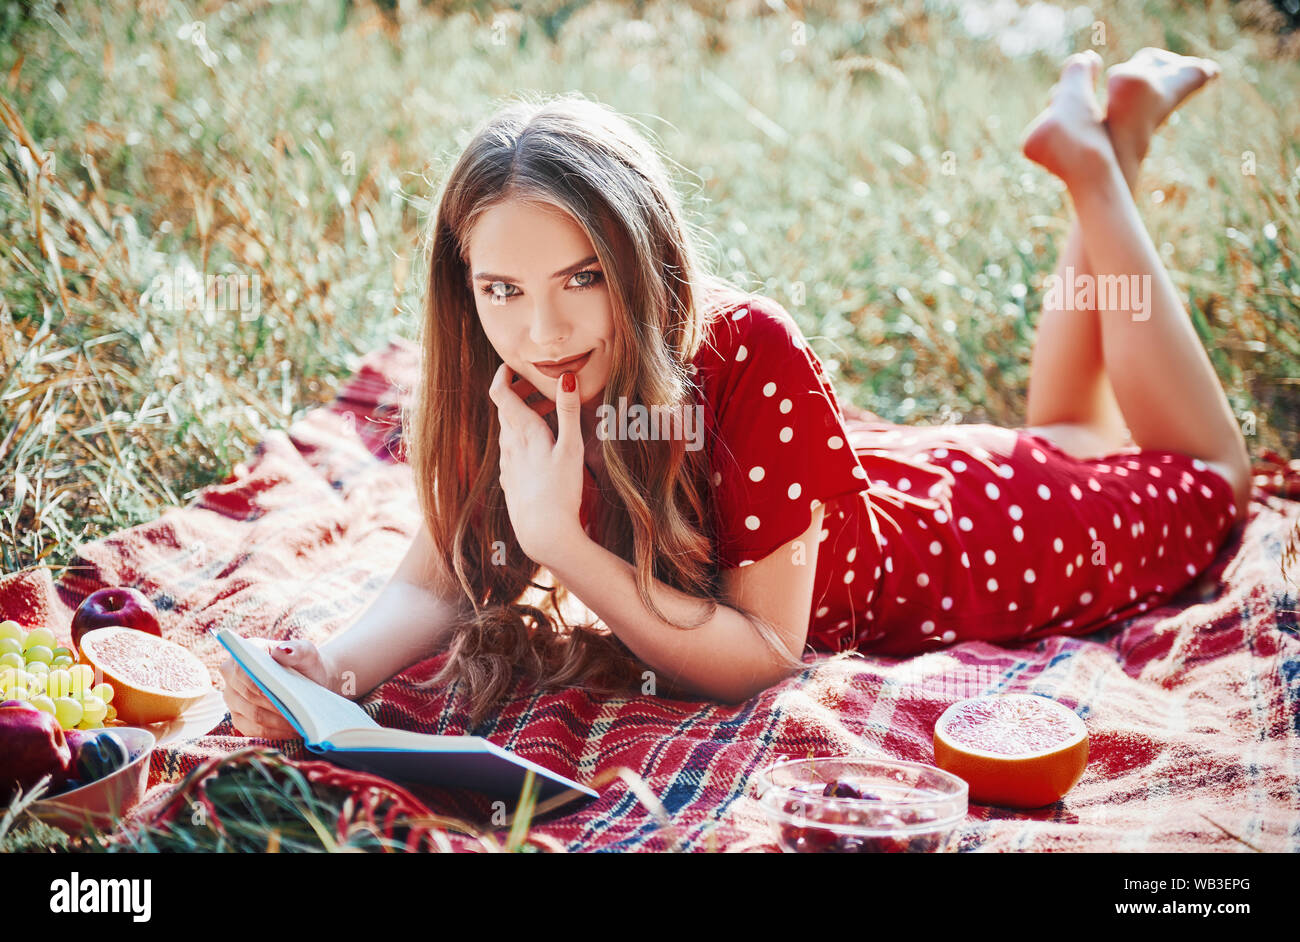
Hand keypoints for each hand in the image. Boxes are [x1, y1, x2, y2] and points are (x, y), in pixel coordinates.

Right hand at [218, 637, 338, 739]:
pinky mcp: (239, 717)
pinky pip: (251, 729)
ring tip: (298, 724)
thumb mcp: (306, 652)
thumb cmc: (304, 663)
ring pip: (250, 714)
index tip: (283, 695)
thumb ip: (297, 649)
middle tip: (297, 714)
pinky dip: (273, 732)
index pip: (243, 671)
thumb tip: (281, 651)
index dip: (260, 685)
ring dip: (276, 722)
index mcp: (244, 653)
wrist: (309, 679)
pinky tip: (292, 731)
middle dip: (273, 706)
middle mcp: (231, 675)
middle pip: (247, 695)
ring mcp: (232, 698)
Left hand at [488, 362, 586, 567]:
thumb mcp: (571, 448)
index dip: (503, 374)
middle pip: (506, 409)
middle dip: (521, 393)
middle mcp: (508, 444)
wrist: (543, 533)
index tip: (514, 365)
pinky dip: (523, 438)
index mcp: (522, 431)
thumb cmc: (560, 490)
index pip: (500, 391)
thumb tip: (566, 377)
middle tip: (542, 389)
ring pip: (509, 429)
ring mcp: (506, 463)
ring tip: (549, 417)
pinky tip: (540, 449)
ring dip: (525, 416)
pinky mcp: (509, 480)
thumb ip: (568, 411)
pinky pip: (511, 450)